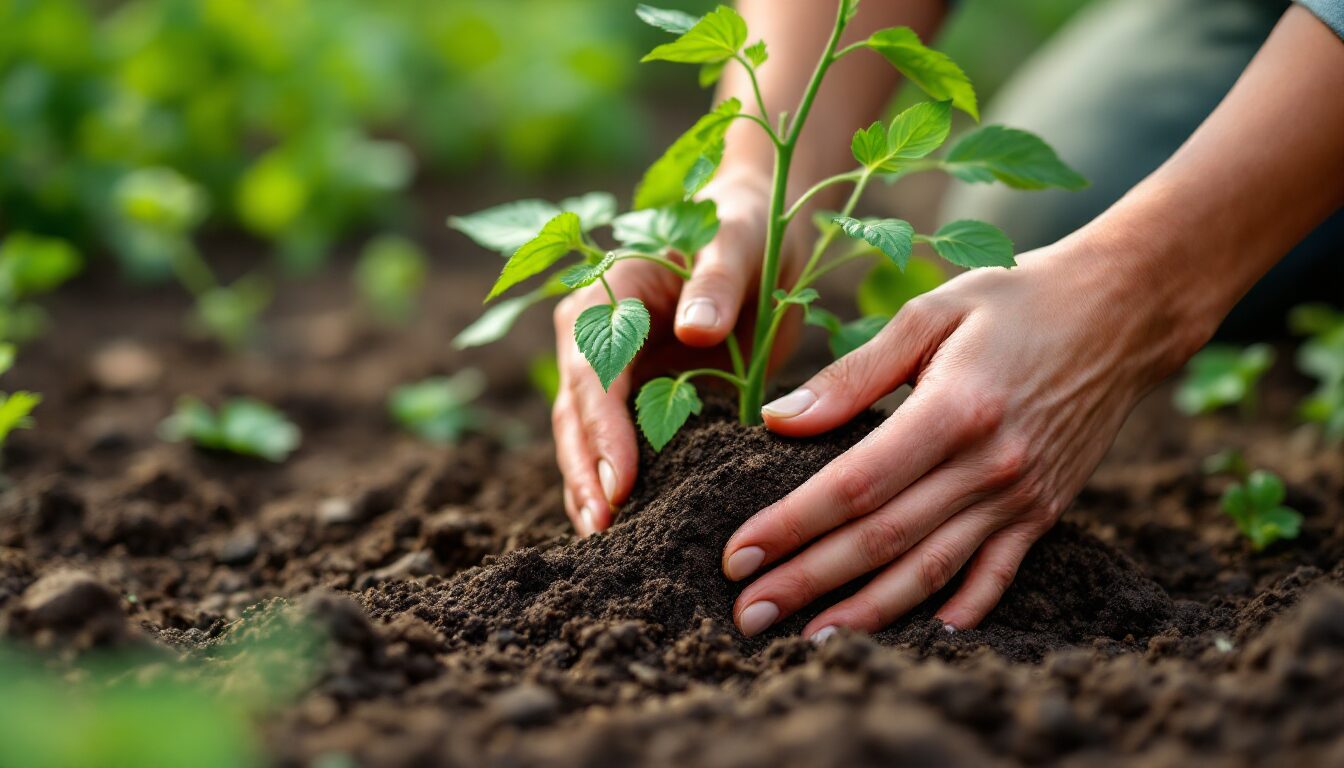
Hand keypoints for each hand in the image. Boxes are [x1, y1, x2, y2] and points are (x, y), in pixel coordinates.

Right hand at [553, 171, 782, 535]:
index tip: (621, 483)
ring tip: (605, 542)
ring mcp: (614, 369)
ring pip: (586, 436)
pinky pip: (618, 443)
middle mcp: (596, 335)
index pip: (594, 372)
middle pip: (578, 414)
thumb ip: (717, 280)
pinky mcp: (638, 394)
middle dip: (587, 472)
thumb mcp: (738, 241)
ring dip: (592, 486)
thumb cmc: (748, 226)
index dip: (603, 431)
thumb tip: (694, 329)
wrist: (760, 227)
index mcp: (607, 294)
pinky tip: (626, 527)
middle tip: (605, 529)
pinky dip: (618, 482)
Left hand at [721, 241, 1205, 638]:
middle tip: (746, 615)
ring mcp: (1021, 496)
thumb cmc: (1014, 301)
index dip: (790, 526)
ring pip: (931, 570)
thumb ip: (852, 373)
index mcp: (953, 409)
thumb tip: (778, 421)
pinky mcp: (1044, 512)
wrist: (1121, 313)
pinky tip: (915, 638)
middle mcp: (990, 465)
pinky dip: (959, 612)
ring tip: (808, 640)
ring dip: (866, 611)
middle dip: (807, 582)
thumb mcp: (930, 313)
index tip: (736, 557)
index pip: (853, 486)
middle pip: (882, 539)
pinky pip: (997, 576)